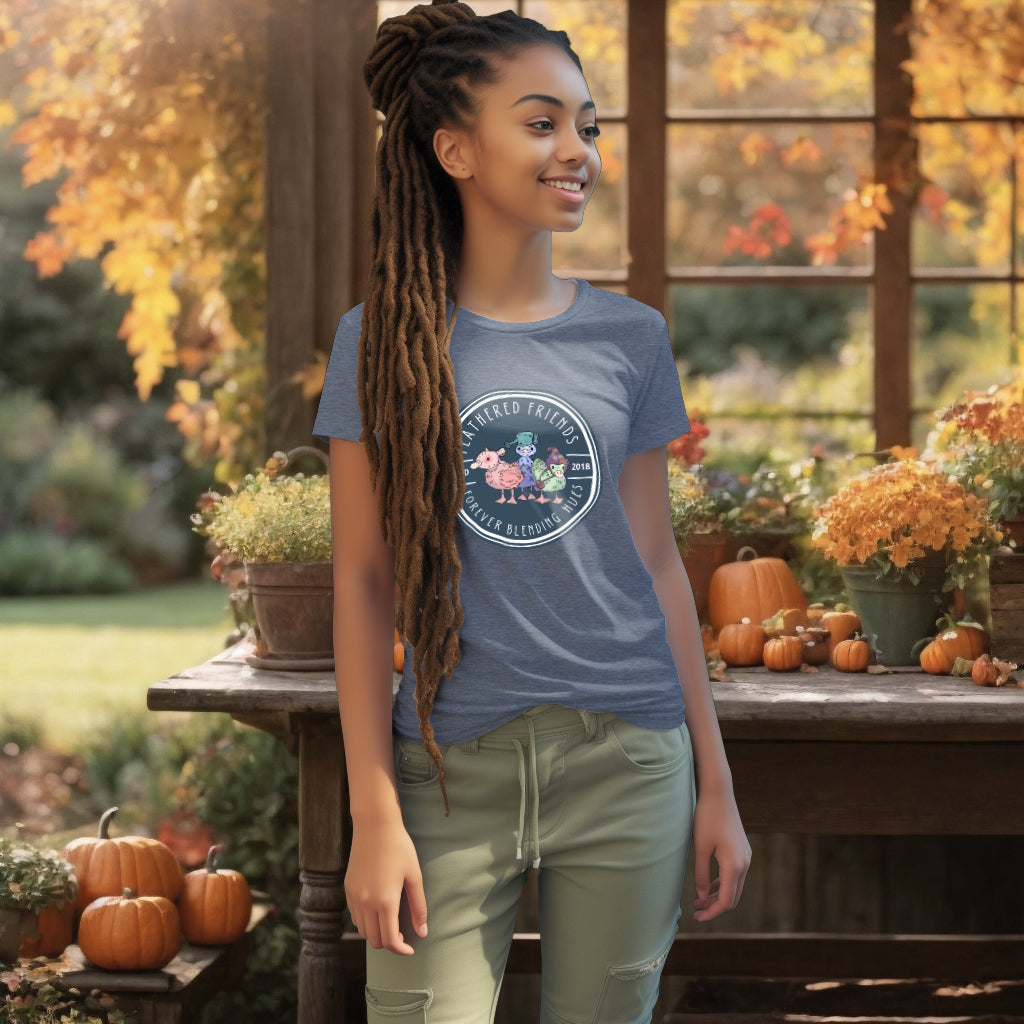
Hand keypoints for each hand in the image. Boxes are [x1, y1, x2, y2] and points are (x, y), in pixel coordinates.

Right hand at [345, 818, 427, 955]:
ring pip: (362, 930)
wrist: (375, 825)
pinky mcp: (347, 889)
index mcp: (385, 901)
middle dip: (390, 942)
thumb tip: (423, 932)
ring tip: (391, 921)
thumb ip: (419, 907)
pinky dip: (365, 921)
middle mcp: (366, 903)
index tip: (410, 949)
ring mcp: (354, 896)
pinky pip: (355, 916)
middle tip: (403, 933)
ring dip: (376, 933)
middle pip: (375, 940)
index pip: (390, 940)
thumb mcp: (414, 876)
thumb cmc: (399, 847)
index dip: (401, 950)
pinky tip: (378, 909)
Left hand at [691, 787, 750, 921]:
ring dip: (719, 896)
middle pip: (733, 898)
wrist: (719, 794)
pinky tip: (710, 885)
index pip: (726, 901)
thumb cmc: (707, 819)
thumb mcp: (700, 848)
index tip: (697, 917)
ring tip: (700, 900)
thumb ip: (702, 875)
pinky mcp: (743, 851)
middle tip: (696, 910)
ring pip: (735, 887)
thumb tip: (702, 898)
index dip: (712, 913)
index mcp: (734, 865)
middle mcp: (745, 863)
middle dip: (715, 906)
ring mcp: (746, 857)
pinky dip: (724, 884)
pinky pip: (736, 876)